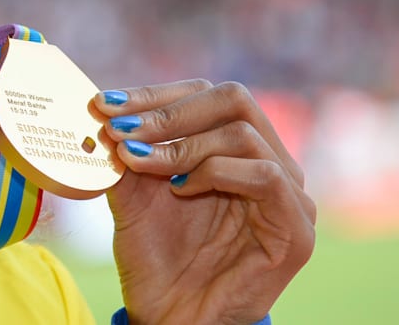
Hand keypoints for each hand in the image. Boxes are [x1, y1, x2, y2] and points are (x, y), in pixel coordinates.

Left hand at [91, 80, 315, 324]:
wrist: (170, 318)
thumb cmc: (156, 258)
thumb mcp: (132, 194)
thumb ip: (126, 151)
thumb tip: (103, 107)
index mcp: (233, 149)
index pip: (205, 96)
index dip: (154, 95)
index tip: (105, 103)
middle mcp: (268, 163)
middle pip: (234, 99)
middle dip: (167, 110)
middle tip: (120, 127)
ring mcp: (288, 195)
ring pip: (245, 133)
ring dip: (182, 142)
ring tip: (139, 161)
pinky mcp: (295, 229)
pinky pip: (266, 176)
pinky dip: (216, 172)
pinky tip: (180, 188)